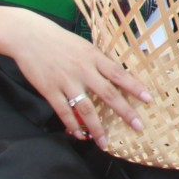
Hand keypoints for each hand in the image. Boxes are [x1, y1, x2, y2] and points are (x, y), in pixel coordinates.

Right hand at [0, 6, 149, 148]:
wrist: (30, 37)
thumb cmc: (60, 41)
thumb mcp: (84, 46)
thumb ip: (98, 61)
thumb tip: (115, 76)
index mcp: (94, 56)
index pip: (119, 74)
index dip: (134, 87)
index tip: (148, 99)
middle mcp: (83, 70)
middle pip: (108, 93)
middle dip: (124, 112)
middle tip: (138, 126)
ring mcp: (66, 81)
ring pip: (86, 108)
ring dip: (97, 127)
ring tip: (104, 142)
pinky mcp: (49, 90)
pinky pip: (63, 112)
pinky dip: (72, 125)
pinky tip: (80, 135)